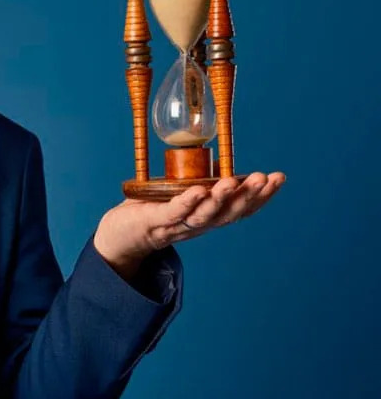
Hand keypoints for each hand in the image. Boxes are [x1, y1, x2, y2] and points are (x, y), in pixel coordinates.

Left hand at [93, 171, 286, 279]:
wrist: (120, 234)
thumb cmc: (153, 210)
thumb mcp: (183, 195)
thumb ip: (202, 184)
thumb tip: (223, 164)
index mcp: (208, 217)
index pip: (240, 209)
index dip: (261, 197)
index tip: (278, 178)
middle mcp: (197, 225)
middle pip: (228, 214)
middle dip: (249, 196)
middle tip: (265, 179)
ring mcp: (176, 225)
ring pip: (204, 215)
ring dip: (220, 199)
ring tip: (231, 182)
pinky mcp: (155, 222)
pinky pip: (174, 213)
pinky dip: (187, 203)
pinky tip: (198, 191)